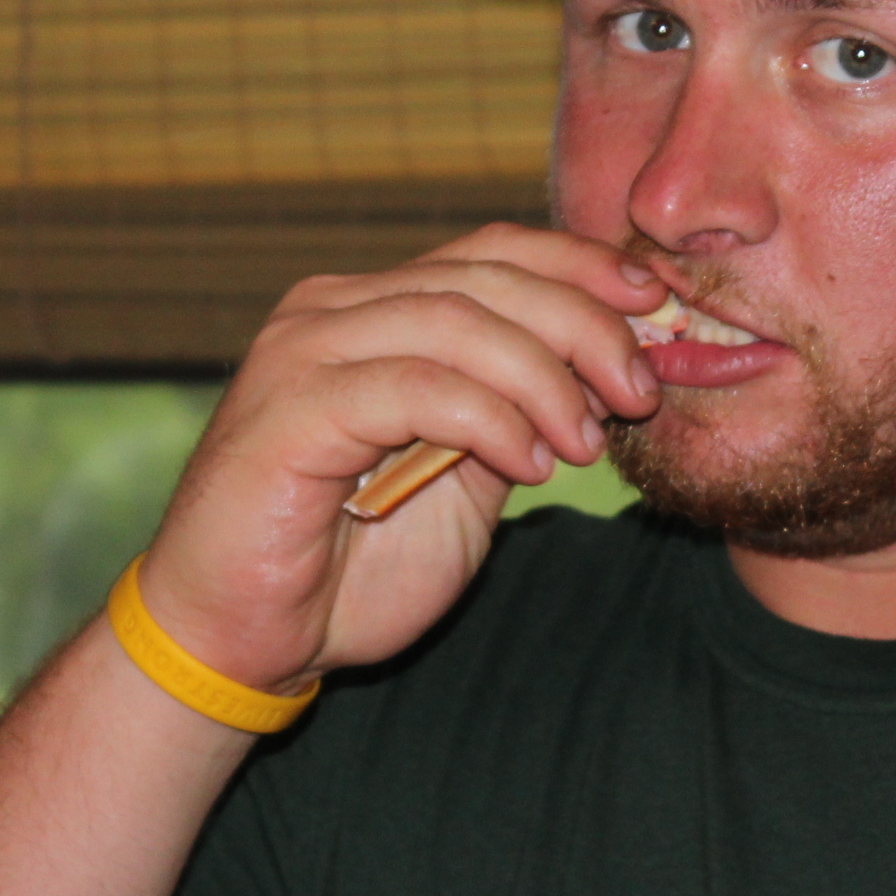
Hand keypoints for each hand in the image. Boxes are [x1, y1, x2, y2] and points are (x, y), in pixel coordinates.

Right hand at [138, 225, 667, 693]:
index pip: (490, 252)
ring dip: (543, 377)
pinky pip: (412, 386)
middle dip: (583, 324)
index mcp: (371, 310)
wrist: (238, 643)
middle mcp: (330, 310)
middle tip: (640, 391)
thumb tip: (606, 372)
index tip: (656, 307)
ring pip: (455, 320)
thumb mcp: (462, 483)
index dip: (579, 268)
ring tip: (585, 443)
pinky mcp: (288, 408)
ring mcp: (302, 351)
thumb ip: (514, 418)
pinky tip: (531, 465)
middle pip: (484, 275)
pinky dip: (489, 418)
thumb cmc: (345, 569)